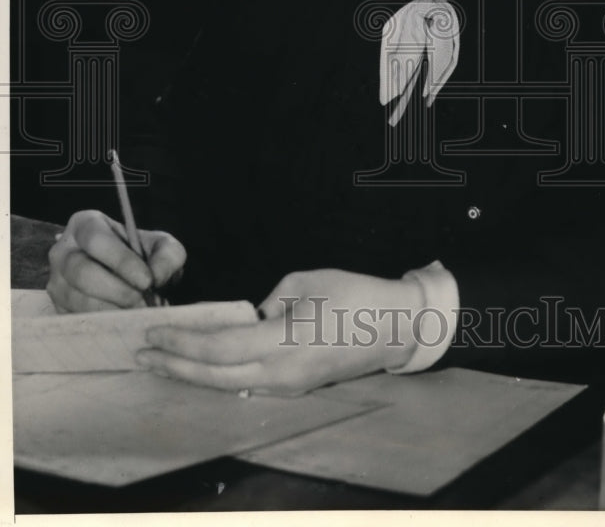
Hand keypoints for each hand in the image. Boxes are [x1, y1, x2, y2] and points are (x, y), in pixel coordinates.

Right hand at [47, 209, 186, 312]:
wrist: (130, 279)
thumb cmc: (143, 256)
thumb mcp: (162, 247)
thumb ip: (167, 256)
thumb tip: (156, 277)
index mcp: (85, 225)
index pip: (96, 239)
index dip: (121, 261)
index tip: (147, 281)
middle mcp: (63, 251)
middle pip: (81, 272)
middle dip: (117, 291)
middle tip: (143, 302)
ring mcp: (56, 281)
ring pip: (77, 299)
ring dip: (111, 311)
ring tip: (138, 313)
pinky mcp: (58, 308)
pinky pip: (76, 319)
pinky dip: (103, 324)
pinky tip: (125, 322)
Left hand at [137, 268, 423, 394]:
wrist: (396, 326)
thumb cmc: (355, 295)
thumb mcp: (305, 282)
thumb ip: (268, 303)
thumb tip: (250, 319)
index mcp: (280, 343)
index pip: (216, 349)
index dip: (180, 344)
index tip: (153, 334)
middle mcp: (280, 375)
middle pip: (214, 377)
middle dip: (174, 367)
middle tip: (143, 356)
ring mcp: (289, 387)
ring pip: (228, 386)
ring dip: (193, 375)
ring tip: (165, 363)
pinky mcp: (297, 389)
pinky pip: (248, 386)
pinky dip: (220, 378)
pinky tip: (204, 369)